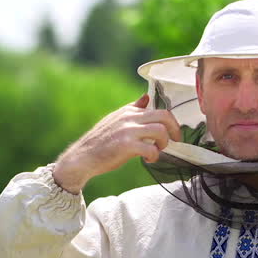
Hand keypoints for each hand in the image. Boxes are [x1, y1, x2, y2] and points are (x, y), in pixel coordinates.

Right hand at [52, 94, 181, 193]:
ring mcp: (127, 130)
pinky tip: (149, 160)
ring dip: (164, 143)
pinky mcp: (126, 145)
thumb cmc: (100, 142)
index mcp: (128, 111)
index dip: (169, 121)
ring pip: (160, 130)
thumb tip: (146, 98)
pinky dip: (154, 156)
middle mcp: (129, 117)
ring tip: (158, 150)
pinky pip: (151, 149)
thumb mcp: (116, 120)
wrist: (82, 158)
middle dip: (175, 129)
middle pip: (164, 116)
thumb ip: (133, 110)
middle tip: (175, 140)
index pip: (158, 109)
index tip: (172, 132)